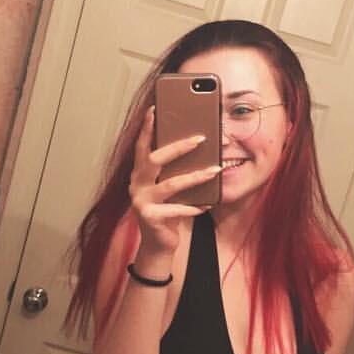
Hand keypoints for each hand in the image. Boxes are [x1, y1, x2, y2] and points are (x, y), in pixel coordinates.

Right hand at [129, 107, 221, 257]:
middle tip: (201, 138)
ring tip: (216, 170)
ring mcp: (141, 201)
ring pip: (170, 184)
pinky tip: (208, 204)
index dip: (147, 128)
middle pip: (154, 159)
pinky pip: (176, 210)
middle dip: (178, 147)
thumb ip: (177, 171)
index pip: (142, 145)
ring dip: (195, 177)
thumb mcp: (172, 188)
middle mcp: (137, 184)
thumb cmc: (168, 210)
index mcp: (141, 173)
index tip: (155, 109)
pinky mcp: (150, 218)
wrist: (159, 244)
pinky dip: (194, 206)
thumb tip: (200, 147)